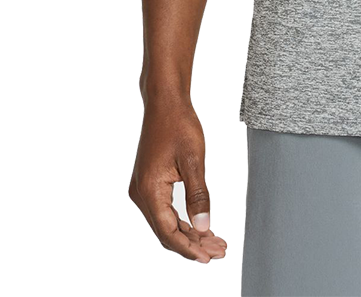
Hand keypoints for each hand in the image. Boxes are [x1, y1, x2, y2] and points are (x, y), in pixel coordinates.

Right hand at [128, 93, 228, 263]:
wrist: (165, 103)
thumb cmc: (179, 125)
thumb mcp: (193, 160)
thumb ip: (198, 195)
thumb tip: (204, 227)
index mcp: (149, 191)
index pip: (169, 232)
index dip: (190, 247)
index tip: (209, 256)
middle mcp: (141, 194)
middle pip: (166, 231)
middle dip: (193, 243)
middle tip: (219, 250)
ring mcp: (143, 189)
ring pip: (166, 222)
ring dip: (189, 233)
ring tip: (214, 241)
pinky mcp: (148, 184)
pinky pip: (164, 210)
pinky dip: (182, 220)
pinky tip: (199, 226)